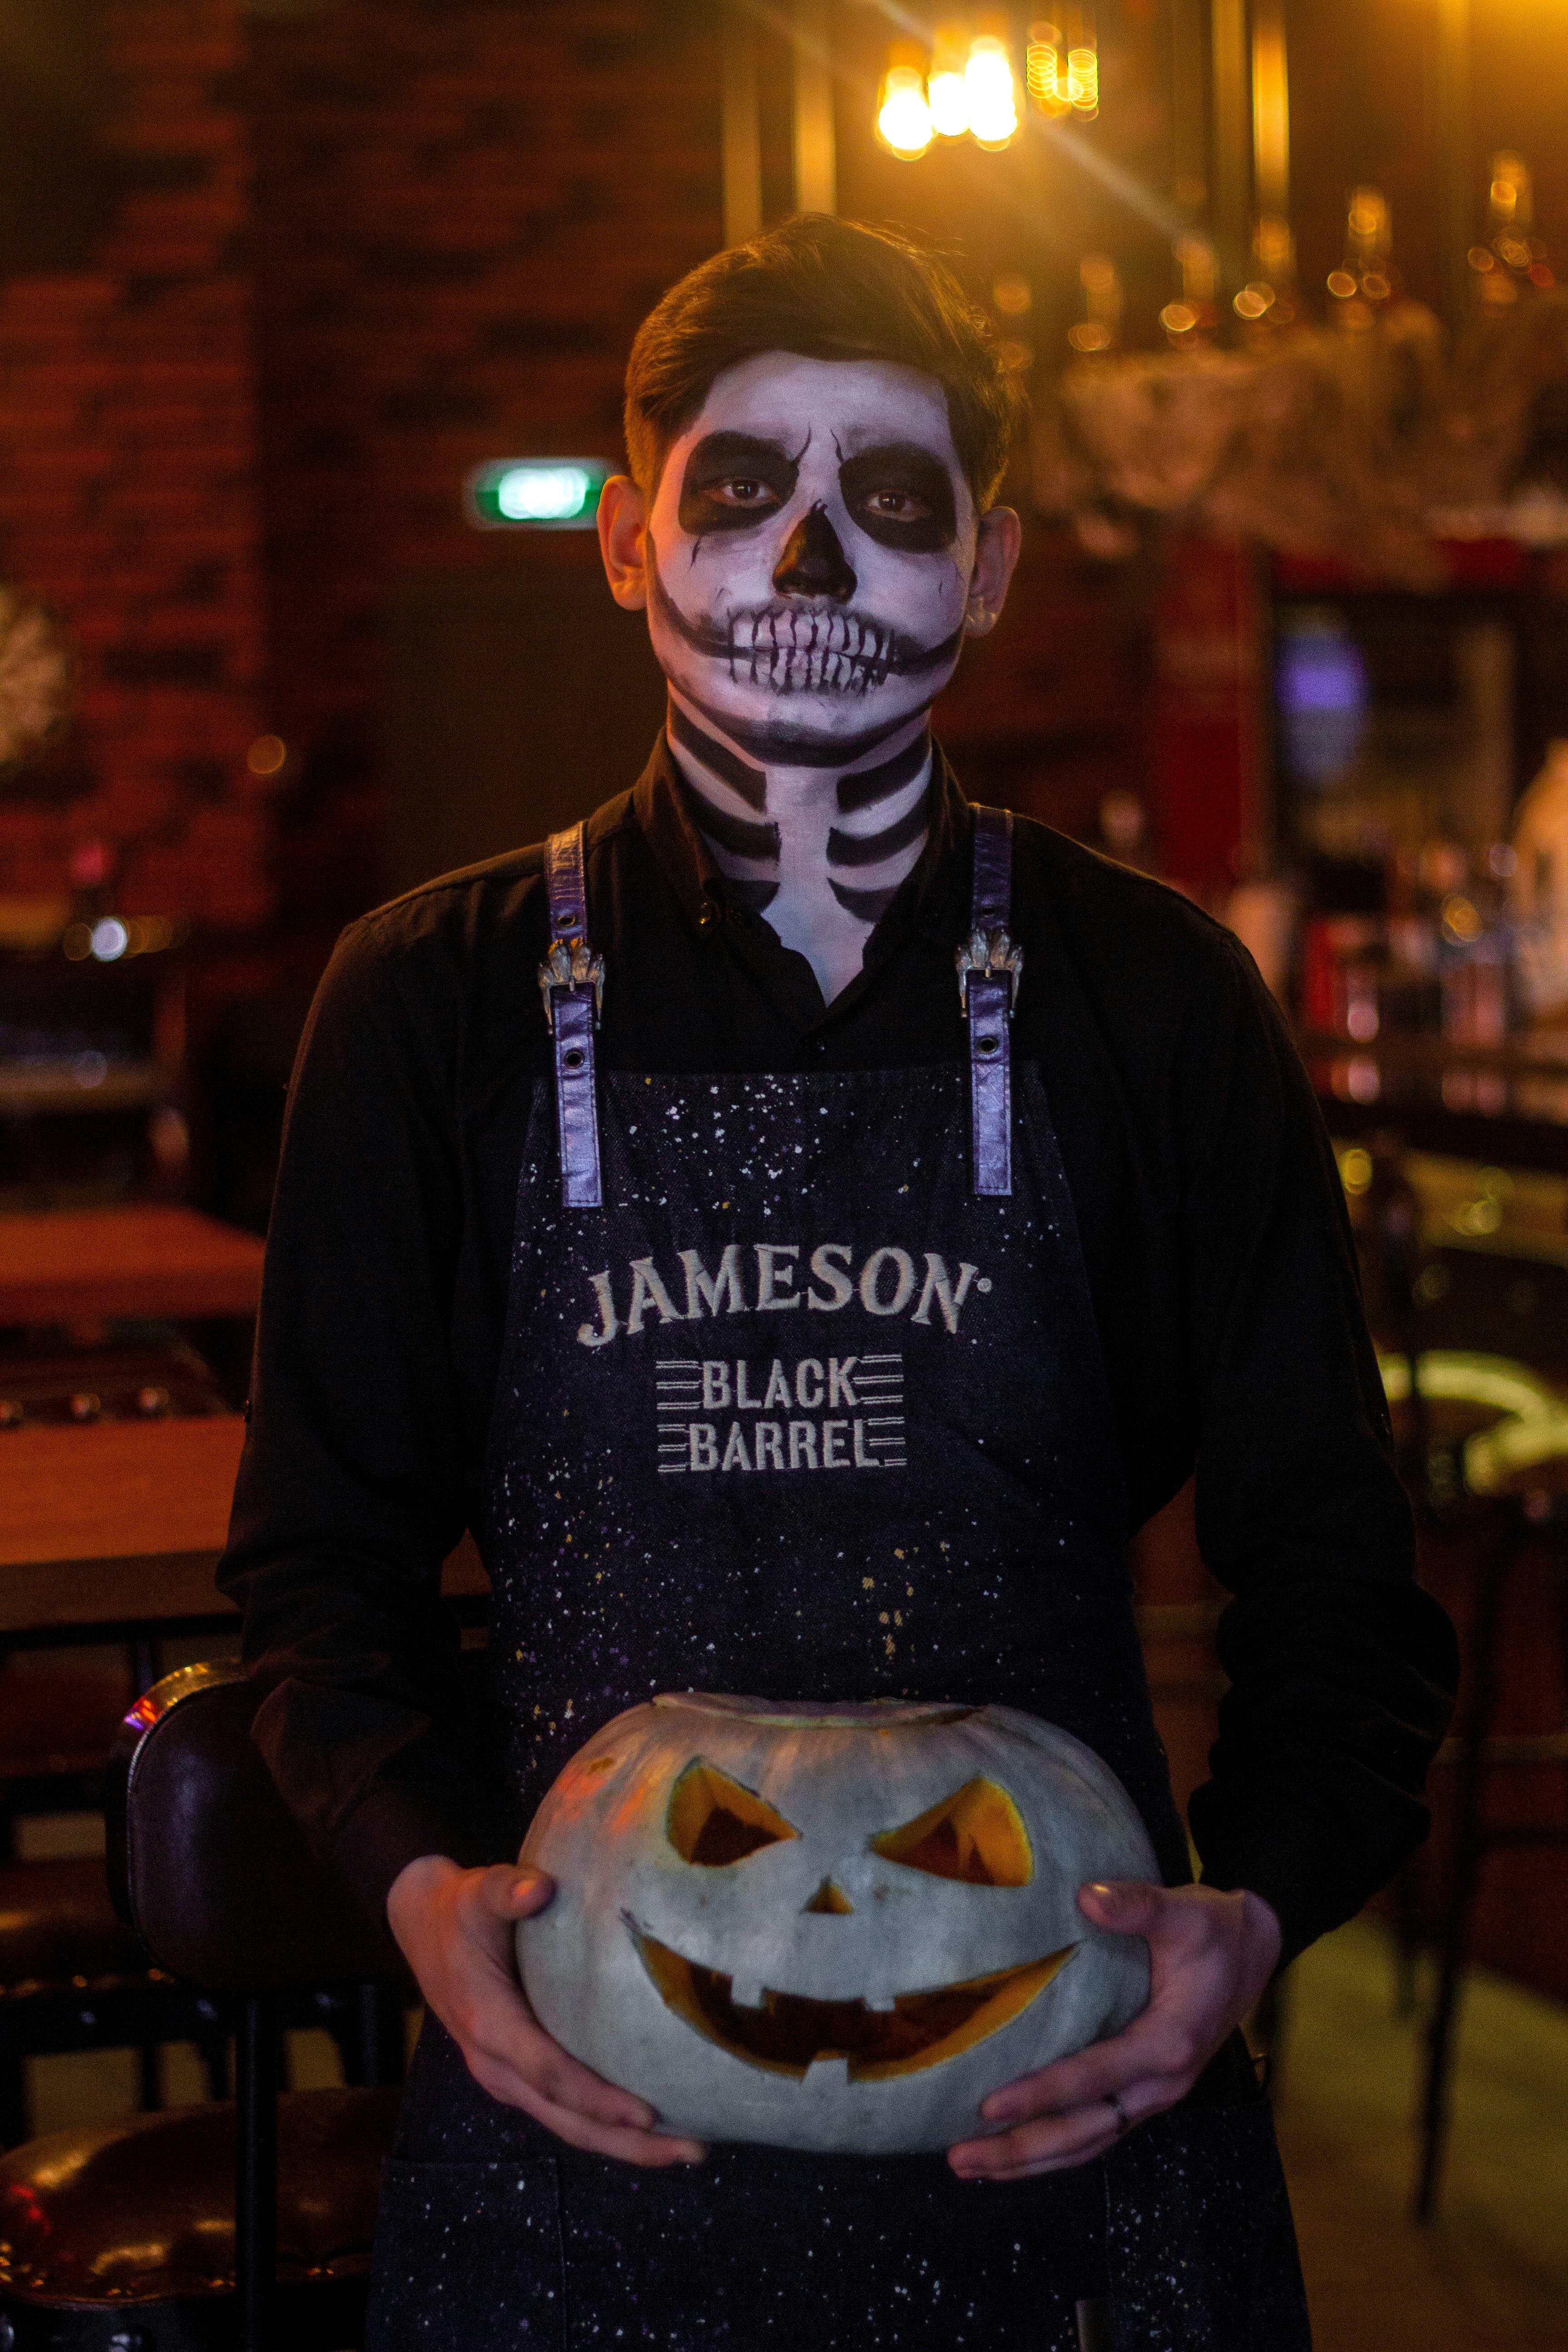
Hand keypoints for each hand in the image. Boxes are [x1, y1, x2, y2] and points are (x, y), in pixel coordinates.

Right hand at [386, 1854, 704, 2166]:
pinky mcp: (515, 2074)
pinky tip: (647, 2124)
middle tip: (693, 2152)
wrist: (424, 1928)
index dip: (597, 2097)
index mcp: (490, 2023)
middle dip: (626, 2142)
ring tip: (687, 2148)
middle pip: (565, 2118)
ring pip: (565, 2123)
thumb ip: (507, 1889)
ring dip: (622, 2143)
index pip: (548, 2073)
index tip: (648, 2114)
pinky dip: (603, 2124)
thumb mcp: (479, 1892)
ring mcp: (504, 2075)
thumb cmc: (461, 1910)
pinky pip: (561, 2109)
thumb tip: (539, 1888)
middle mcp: (495, 2063)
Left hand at [947, 1879, 1281, 2182]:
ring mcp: (1153, 2095)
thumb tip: (1088, 1897)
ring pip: (1088, 2142)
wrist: (1252, 1950)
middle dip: (1022, 2149)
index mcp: (1167, 2044)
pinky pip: (1096, 2133)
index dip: (1041, 2095)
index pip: (1093, 2077)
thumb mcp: (1183, 1910)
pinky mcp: (1144, 2092)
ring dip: (1031, 2159)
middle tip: (960, 2159)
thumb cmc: (1212, 1930)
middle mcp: (1160, 2083)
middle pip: (1084, 2131)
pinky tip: (1015, 2151)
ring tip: (971, 2166)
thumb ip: (1137, 1905)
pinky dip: (1055, 2148)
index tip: (988, 2107)